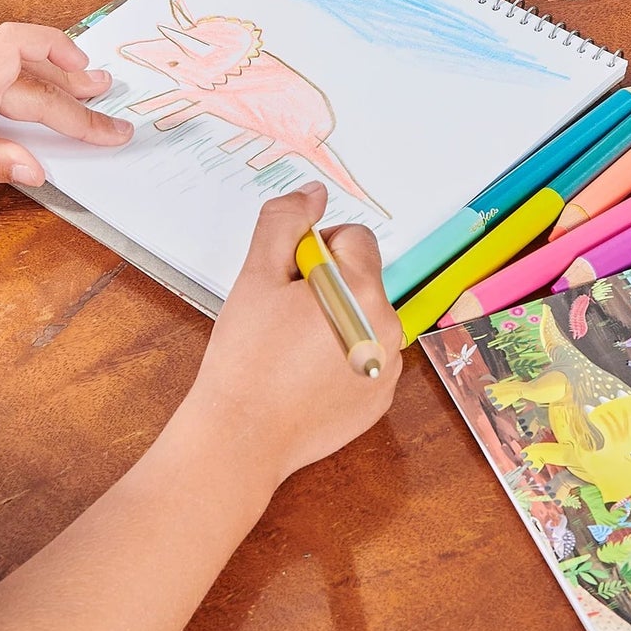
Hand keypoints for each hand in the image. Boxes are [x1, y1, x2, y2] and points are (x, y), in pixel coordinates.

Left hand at [0, 23, 130, 201]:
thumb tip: (38, 166)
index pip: (19, 53)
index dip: (64, 66)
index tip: (98, 104)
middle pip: (26, 70)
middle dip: (75, 96)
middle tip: (113, 118)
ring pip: (8, 61)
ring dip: (53, 76)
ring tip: (89, 86)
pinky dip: (21, 77)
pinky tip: (32, 91)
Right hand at [183, 182, 402, 487]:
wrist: (242, 436)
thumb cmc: (245, 358)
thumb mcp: (256, 276)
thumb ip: (285, 223)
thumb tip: (314, 194)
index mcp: (361, 291)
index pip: (354, 239)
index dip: (316, 251)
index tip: (288, 280)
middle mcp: (387, 328)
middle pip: (361, 279)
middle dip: (326, 287)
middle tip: (283, 316)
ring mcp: (387, 367)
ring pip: (364, 318)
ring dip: (336, 321)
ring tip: (291, 349)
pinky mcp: (379, 399)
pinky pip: (366, 358)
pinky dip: (341, 359)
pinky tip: (303, 377)